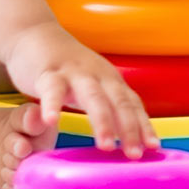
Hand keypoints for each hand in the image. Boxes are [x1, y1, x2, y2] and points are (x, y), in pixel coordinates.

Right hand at [4, 20, 159, 157]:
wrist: (35, 33)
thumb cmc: (66, 68)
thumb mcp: (93, 85)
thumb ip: (108, 106)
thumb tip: (124, 139)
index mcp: (110, 80)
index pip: (133, 104)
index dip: (144, 126)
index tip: (154, 148)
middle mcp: (98, 75)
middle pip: (119, 102)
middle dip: (130, 129)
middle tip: (134, 154)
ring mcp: (74, 72)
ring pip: (92, 96)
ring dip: (102, 121)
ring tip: (106, 146)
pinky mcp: (48, 72)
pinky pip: (52, 89)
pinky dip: (53, 105)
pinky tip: (52, 121)